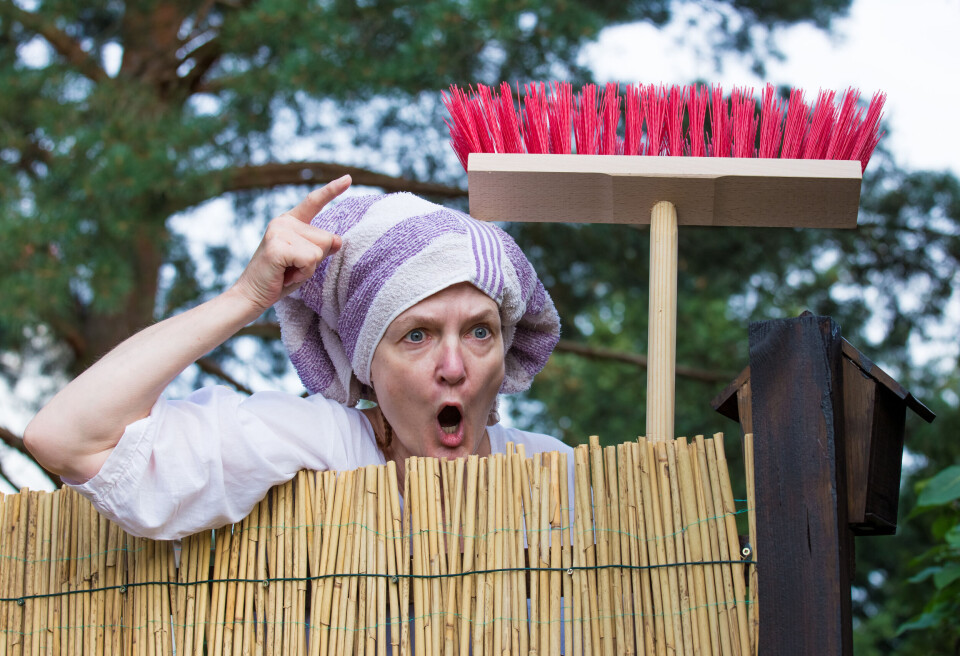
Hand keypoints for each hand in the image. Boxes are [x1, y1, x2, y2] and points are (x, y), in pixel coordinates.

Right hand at [233, 175, 350, 312]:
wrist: (252, 295)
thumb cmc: (281, 278)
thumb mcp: (307, 260)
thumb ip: (321, 247)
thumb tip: (338, 239)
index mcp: (290, 221)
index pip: (314, 202)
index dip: (332, 190)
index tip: (349, 178)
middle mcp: (284, 221)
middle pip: (326, 238)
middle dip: (316, 259)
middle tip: (292, 268)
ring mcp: (279, 232)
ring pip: (320, 250)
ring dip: (309, 268)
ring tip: (288, 271)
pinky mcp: (277, 246)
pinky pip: (310, 260)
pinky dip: (303, 273)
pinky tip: (286, 276)